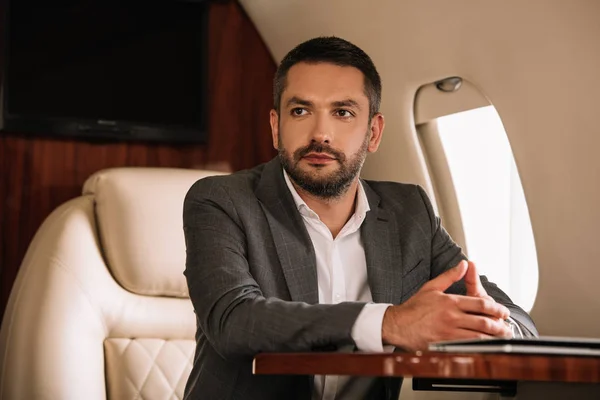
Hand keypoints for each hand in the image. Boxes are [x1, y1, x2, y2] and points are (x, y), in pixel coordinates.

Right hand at [382, 261, 512, 350]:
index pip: (480, 304)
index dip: (496, 309)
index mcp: (450, 301)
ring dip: (493, 338)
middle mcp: (451, 316)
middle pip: (483, 321)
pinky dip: (479, 347)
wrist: (398, 325)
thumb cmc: (414, 307)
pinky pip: (466, 346)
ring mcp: (448, 332)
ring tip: (500, 338)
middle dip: (499, 325)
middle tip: (506, 327)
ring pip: (477, 336)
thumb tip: (464, 264)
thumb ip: (450, 276)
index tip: (503, 312)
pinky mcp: (444, 344)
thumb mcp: (431, 287)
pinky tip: (485, 347)